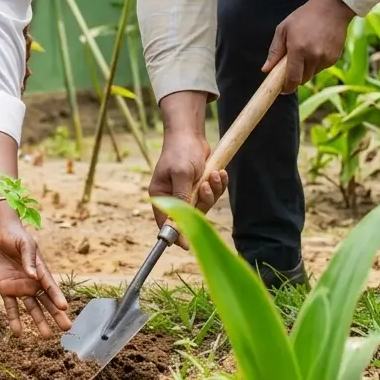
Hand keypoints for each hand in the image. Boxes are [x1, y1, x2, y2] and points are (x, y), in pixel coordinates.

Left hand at [0, 202, 70, 336]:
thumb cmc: (16, 235)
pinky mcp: (5, 289)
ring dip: (38, 321)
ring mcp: (19, 287)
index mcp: (40, 270)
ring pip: (31, 308)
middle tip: (66, 328)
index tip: (65, 308)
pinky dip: (13, 319)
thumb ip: (28, 259)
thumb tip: (32, 276)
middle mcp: (32, 282)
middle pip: (46, 301)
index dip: (57, 297)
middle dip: (56, 314)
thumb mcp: (25, 243)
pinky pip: (10, 307)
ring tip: (46, 336)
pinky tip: (17, 332)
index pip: (50, 287)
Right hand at [148, 131, 226, 246]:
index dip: (176, 234)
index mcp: (160, 195)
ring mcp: (187, 191)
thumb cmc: (181, 151)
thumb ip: (183, 198)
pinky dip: (218, 185)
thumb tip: (180, 222)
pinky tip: (219, 172)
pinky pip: (212, 195)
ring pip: (204, 205)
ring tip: (213, 174)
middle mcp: (173, 196)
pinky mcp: (200, 186)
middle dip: (203, 202)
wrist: (190, 133)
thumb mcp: (182, 175)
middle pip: (190, 215)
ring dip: (213, 191)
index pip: (166, 222)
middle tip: (205, 187)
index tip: (188, 245)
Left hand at [263, 0, 355, 93]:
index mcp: (298, 49)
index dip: (287, 87)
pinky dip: (316, 63)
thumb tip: (266, 69)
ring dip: (306, 69)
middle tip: (291, 65)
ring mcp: (326, 58)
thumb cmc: (304, 17)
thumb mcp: (283, 29)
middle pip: (302, 79)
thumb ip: (275, 51)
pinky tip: (316, 48)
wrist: (332, 8)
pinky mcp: (334, 58)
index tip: (282, 90)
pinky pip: (321, 68)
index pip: (292, 78)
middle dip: (295, 76)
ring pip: (312, 74)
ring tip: (305, 50)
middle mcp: (313, 56)